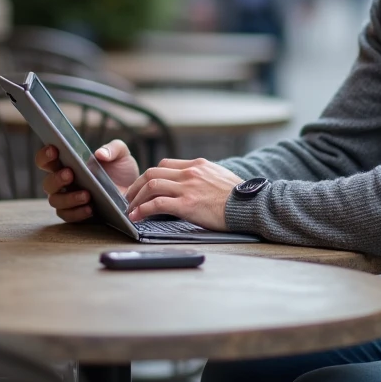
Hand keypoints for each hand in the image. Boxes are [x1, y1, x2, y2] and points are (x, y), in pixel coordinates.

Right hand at [35, 139, 139, 223]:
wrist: (134, 193)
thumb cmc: (121, 171)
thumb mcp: (122, 155)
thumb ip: (113, 149)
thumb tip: (100, 154)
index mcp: (67, 164)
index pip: (47, 160)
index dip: (45, 155)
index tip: (54, 149)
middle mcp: (63, 183)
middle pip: (48, 182)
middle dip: (56, 178)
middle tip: (70, 173)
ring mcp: (68, 199)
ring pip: (55, 200)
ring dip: (69, 198)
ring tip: (87, 194)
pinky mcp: (77, 214)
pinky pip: (69, 216)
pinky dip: (77, 213)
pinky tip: (90, 208)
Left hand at [123, 158, 241, 230]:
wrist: (250, 205)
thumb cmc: (239, 196)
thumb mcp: (220, 176)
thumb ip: (204, 177)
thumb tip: (194, 186)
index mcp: (198, 165)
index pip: (165, 164)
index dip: (151, 175)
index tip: (145, 186)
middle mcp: (190, 173)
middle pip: (153, 172)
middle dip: (137, 186)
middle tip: (130, 197)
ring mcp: (187, 188)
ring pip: (151, 185)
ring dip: (136, 198)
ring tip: (130, 209)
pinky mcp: (186, 205)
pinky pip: (157, 204)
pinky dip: (143, 210)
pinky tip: (137, 217)